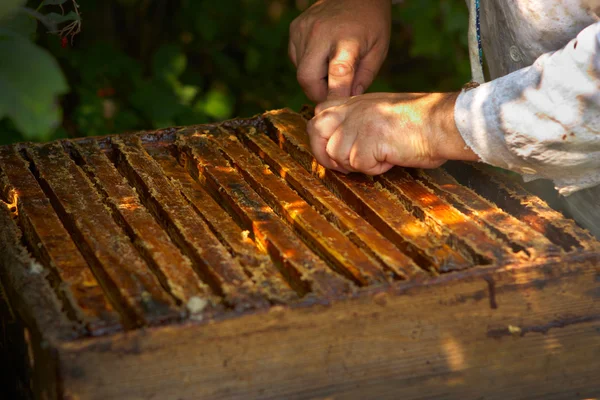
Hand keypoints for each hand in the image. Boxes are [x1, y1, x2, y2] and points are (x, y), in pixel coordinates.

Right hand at [289, 0, 390, 101]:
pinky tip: (323, 55)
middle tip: (333, 92)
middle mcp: (321, 32)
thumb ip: (364, 78)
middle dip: (318, 93)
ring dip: (315, 78)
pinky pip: (296, 59)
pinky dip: (308, 65)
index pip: (338, 73)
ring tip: (332, 66)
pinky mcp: (294, 29)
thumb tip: (346, 102)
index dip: (335, 95)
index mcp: (347, 38)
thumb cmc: (371, 23)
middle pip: (307, 78)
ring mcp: (304, 29)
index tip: (335, 110)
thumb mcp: (378, 49)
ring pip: (300, 71)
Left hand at [306, 92, 477, 174]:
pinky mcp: (367, 142)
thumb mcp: (382, 112)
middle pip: (316, 133)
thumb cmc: (420, 122)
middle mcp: (353, 110)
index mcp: (355, 102)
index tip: (333, 151)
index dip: (322, 137)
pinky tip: (391, 157)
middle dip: (325, 154)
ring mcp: (358, 125)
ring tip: (382, 156)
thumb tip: (339, 145)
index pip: (320, 115)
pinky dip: (376, 168)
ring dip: (357, 164)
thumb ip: (359, 121)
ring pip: (337, 155)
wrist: (441, 122)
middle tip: (347, 166)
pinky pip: (360, 166)